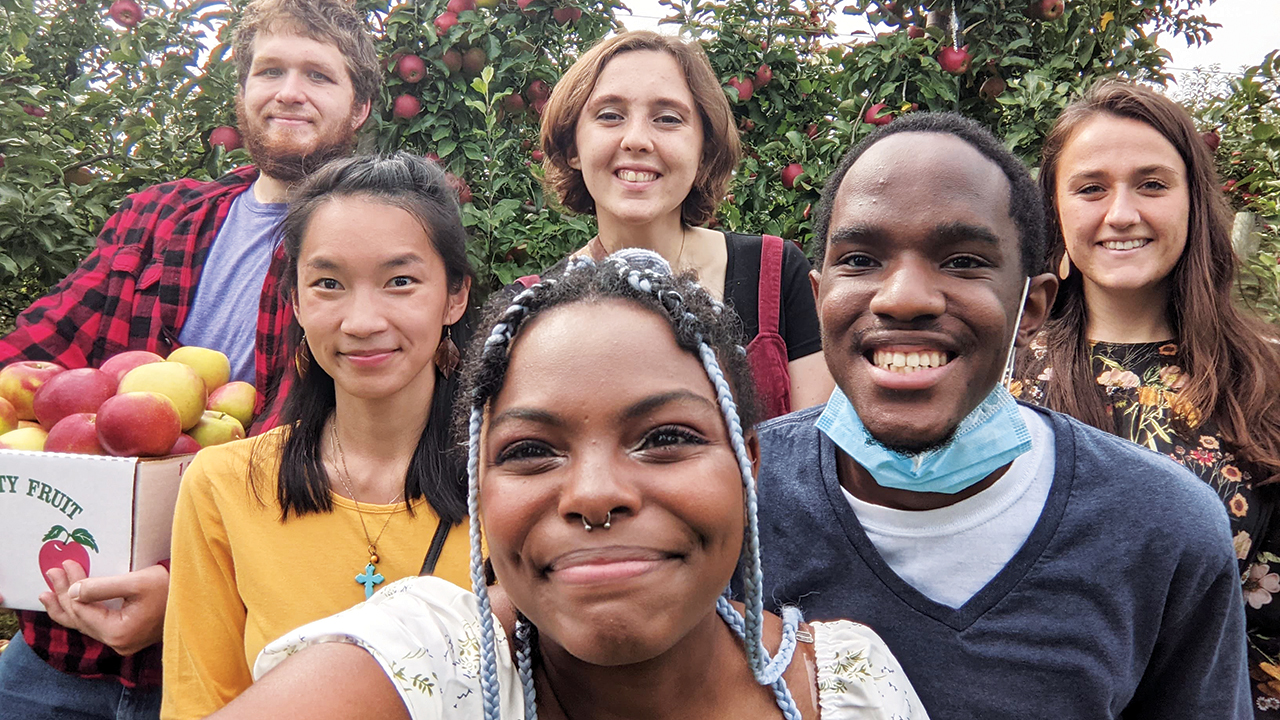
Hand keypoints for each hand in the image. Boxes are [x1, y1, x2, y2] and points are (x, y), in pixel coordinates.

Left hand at [39, 562, 168, 655]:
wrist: (199, 598)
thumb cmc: (172, 587)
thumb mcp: (137, 582)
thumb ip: (102, 587)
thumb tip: (72, 591)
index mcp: (119, 632)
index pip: (82, 610)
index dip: (69, 587)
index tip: (64, 565)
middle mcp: (119, 643)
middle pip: (81, 619)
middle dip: (64, 595)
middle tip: (51, 573)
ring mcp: (123, 642)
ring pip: (86, 624)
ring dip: (68, 606)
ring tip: (48, 594)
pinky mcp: (128, 636)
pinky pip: (97, 625)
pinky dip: (83, 612)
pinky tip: (73, 605)